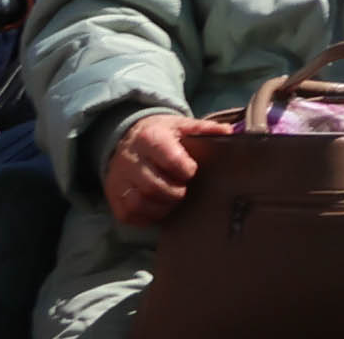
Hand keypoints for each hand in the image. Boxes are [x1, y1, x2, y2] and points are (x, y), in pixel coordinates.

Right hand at [105, 110, 213, 225]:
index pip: (168, 158)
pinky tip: (159, 209)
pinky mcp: (113, 196)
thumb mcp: (181, 125)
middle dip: (174, 193)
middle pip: (153, 185)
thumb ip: (205, 128)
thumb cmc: (161, 134)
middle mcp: (130, 160)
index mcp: (150, 138)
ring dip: (161, 207)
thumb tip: (230, 132)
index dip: (184, 169)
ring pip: (138, 203)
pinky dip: (146, 217)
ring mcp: (119, 180)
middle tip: (184, 191)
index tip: (192, 171)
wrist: (127, 137)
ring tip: (173, 201)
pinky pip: (128, 214)